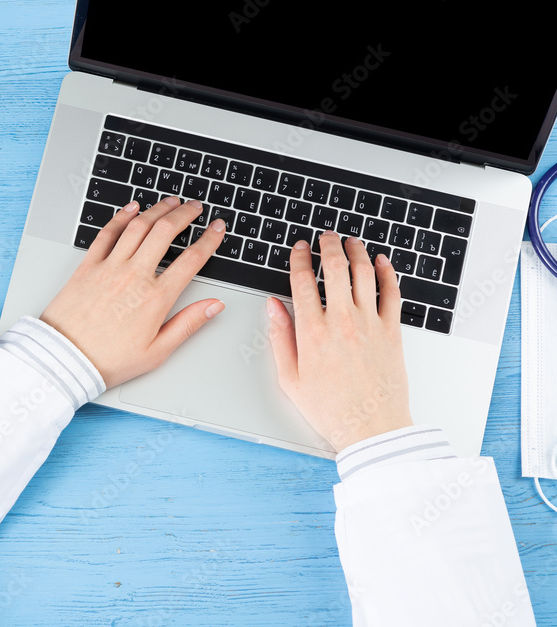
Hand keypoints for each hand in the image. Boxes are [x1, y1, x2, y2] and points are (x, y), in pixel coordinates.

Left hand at [40, 197, 226, 387]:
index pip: (191, 259)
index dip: (209, 240)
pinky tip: (131, 209)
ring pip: (138, 226)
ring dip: (157, 210)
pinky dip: (121, 217)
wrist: (65, 359)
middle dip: (185, 214)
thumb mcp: (157, 351)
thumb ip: (188, 324)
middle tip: (195, 207)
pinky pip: (107, 233)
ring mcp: (110, 267)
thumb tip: (214, 306)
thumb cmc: (108, 359)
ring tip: (170, 202)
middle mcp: (134, 276)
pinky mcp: (88, 266)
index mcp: (155, 298)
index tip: (217, 228)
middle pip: (165, 232)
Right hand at [267, 232, 411, 452]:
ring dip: (357, 252)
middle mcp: (341, 321)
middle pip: (335, 268)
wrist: (370, 428)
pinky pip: (392, 292)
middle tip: (326, 237)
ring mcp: (370, 324)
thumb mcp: (290, 378)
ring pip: (364, 273)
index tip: (299, 249)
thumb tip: (273, 307)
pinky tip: (381, 262)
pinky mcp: (391, 331)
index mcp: (312, 332)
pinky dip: (387, 272)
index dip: (299, 259)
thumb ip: (280, 338)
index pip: (302, 281)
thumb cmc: (330, 409)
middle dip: (329, 246)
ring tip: (351, 242)